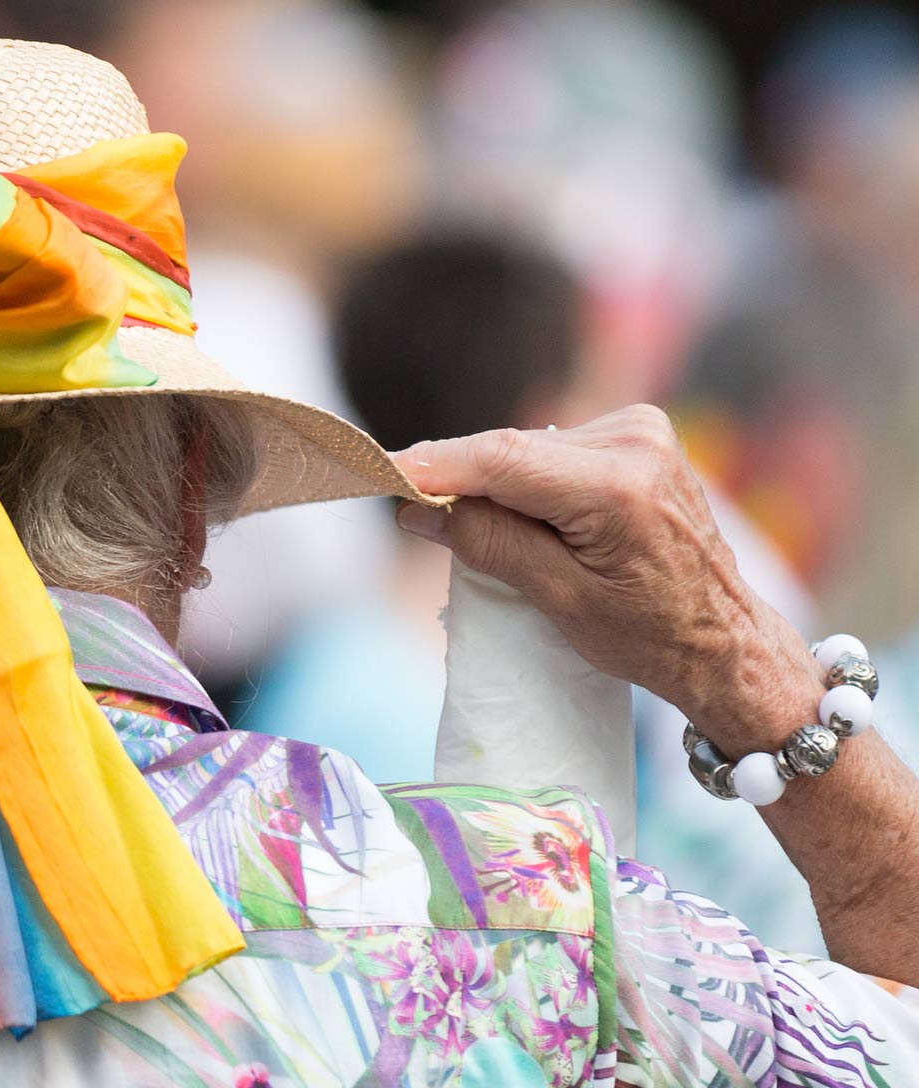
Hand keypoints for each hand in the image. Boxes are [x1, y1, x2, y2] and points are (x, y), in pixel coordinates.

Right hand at [393, 405, 822, 753]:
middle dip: (457, 477)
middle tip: (408, 506)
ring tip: (481, 527)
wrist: (723, 639)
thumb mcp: (559, 599)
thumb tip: (418, 509)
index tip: (378, 468)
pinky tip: (523, 511)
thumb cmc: (649, 635)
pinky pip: (555, 450)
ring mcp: (643, 432)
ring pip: (529, 449)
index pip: (501, 459)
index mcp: (617, 488)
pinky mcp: (641, 434)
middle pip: (510, 450)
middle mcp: (635, 443)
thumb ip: (488, 543)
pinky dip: (525, 476)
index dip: (433, 463)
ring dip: (493, 480)